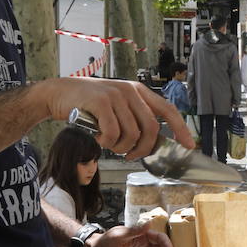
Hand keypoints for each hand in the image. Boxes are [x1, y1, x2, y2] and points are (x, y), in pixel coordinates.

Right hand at [38, 77, 195, 159]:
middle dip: (143, 149)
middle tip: (130, 155)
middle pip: (151, 129)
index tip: (189, 145)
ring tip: (110, 144)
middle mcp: (131, 91)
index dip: (181, 129)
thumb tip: (152, 143)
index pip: (168, 110)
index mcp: (139, 91)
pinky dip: (107, 143)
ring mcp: (116, 95)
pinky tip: (99, 138)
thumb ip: (134, 118)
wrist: (58, 93)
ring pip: (132, 135)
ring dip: (122, 148)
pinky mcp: (101, 102)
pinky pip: (113, 133)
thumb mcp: (116, 106)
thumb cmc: (88, 105)